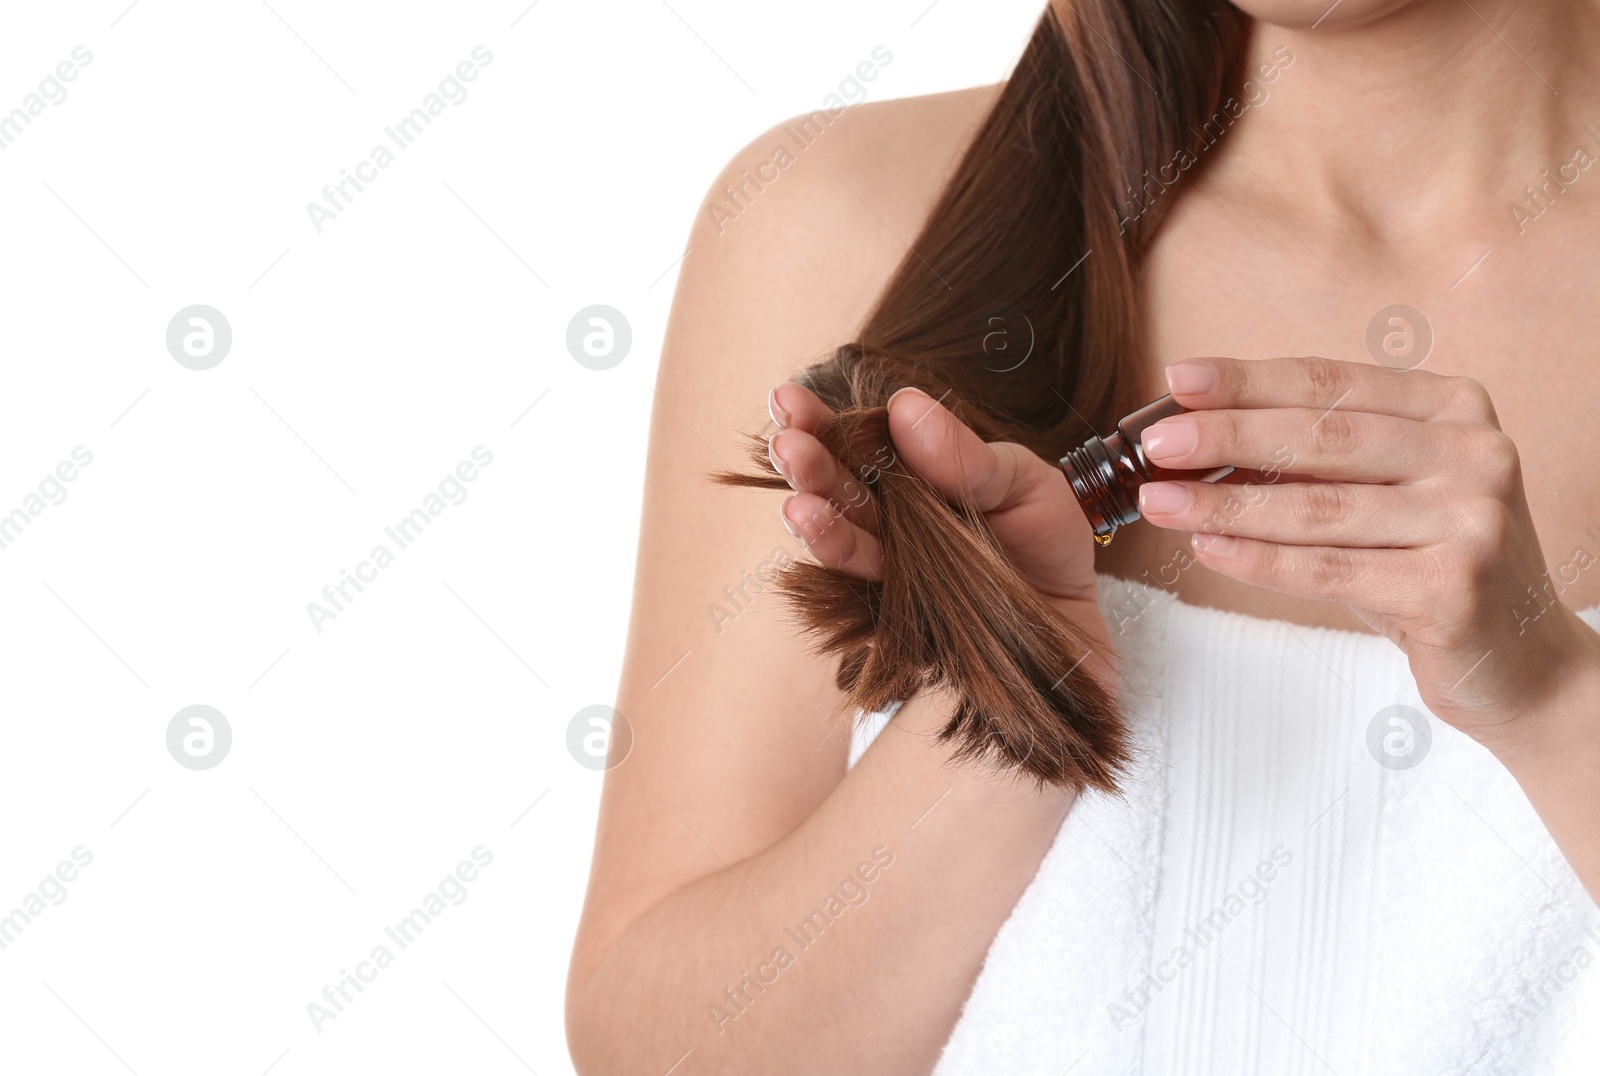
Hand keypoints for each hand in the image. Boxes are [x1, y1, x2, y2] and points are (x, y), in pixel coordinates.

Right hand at [765, 381, 1110, 658]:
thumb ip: (965, 454)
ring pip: (844, 542)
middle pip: (838, 490)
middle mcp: (891, 521)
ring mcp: (891, 573)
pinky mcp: (899, 623)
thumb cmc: (1046, 544)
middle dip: (809, 467)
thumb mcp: (1024, 483)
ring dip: (818, 523)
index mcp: (915, 475)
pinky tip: (823, 539)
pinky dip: (845, 568)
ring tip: (799, 506)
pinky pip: (865, 598)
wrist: (1077, 629)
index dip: (819, 422)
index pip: (858, 443)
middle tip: (787, 445)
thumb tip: (903, 404)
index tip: (785, 399)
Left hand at [1134, 354, 1598, 742]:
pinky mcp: (1455, 588)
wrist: (1522, 662)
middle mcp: (1475, 453)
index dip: (1249, 380)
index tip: (1177, 379)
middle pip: (1323, 436)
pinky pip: (1329, 570)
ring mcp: (1472, 520)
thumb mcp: (1385, 495)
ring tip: (1159, 501)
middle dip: (1226, 435)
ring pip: (1319, 507)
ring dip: (1225, 503)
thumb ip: (1317, 459)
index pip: (1333, 383)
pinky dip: (1258, 560)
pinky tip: (1206, 548)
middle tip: (1154, 443)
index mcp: (1455, 408)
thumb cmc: (1429, 567)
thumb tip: (1198, 432)